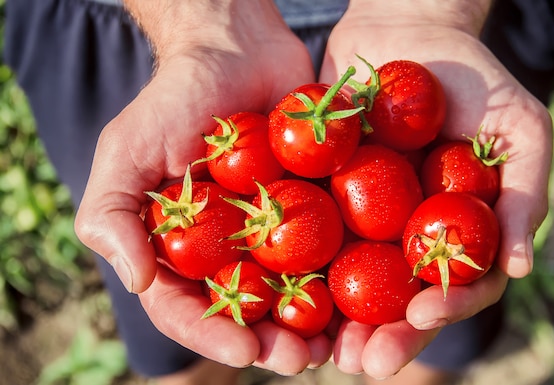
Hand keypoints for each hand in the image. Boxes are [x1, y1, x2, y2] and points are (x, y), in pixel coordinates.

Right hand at [74, 1, 328, 373]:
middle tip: (301, 360)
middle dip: (272, 343)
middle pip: (248, 313)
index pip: (188, 308)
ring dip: (313, 326)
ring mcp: (274, 233)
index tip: (243, 347)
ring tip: (335, 347)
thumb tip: (138, 281)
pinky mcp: (314, 209)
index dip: (212, 333)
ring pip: (293, 294)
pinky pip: (330, 250)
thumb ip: (113, 216)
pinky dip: (346, 278)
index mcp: (180, 251)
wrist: (237, 50)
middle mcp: (227, 252)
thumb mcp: (126, 152)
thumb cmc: (174, 99)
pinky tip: (366, 299)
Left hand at [320, 0, 551, 377]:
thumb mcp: (517, 126)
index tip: (420, 315)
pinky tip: (274, 291)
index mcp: (456, 232)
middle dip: (383, 335)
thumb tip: (523, 269)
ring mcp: (364, 222)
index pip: (455, 287)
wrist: (403, 30)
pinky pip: (306, 239)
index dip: (442, 308)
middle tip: (361, 362)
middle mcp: (408, 237)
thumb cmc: (472, 76)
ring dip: (334, 321)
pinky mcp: (321, 199)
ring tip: (315, 350)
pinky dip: (292, 268)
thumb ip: (525, 192)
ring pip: (349, 283)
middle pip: (397, 299)